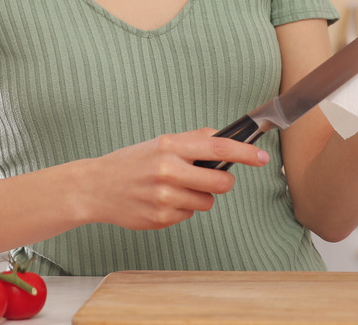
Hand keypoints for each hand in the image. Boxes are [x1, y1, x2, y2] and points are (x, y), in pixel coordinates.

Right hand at [81, 128, 268, 229]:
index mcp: (170, 146)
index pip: (219, 149)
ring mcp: (164, 197)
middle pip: (221, 183)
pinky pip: (189, 215)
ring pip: (207, 202)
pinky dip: (182, 209)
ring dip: (199, 197)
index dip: (246, 153)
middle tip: (212, 179)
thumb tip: (225, 139)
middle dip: (223, 183)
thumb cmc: (131, 163)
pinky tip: (162, 201)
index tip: (262, 157)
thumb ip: (193, 141)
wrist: (95, 186)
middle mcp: (168, 171)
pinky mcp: (160, 218)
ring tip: (176, 188)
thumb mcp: (161, 142)